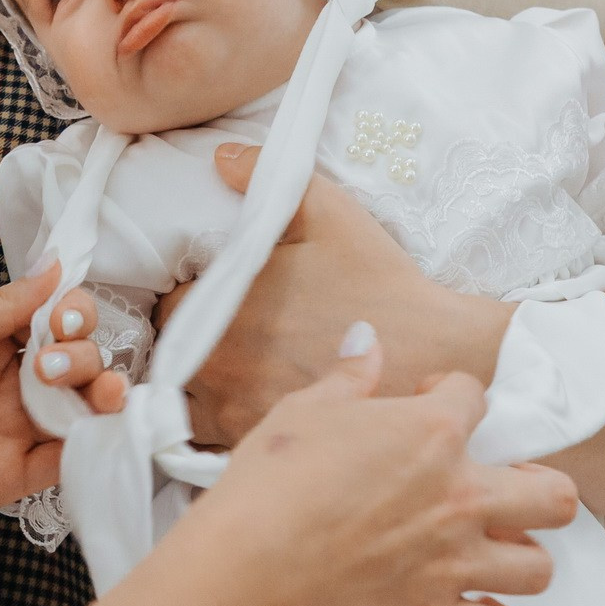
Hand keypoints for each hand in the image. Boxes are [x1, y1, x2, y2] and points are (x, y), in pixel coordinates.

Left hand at [0, 265, 128, 557]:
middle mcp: (4, 383)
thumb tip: (55, 267)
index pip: (51, 319)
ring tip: (101, 392)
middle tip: (50, 363)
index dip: (72, 314)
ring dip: (102, 394)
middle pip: (75, 360)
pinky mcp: (7, 477)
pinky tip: (95, 431)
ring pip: (79, 409)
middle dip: (83, 353)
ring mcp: (8, 430)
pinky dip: (88, 447)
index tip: (65, 316)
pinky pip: (62, 464)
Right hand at [156, 332, 574, 605]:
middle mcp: (458, 497)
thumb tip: (365, 343)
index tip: (432, 402)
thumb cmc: (273, 484)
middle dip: (535, 482)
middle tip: (503, 480)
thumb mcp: (308, 408)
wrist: (252, 558)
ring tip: (495, 544)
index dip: (452, 394)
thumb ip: (350, 375)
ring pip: (538, 567)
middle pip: (552, 493)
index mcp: (432, 434)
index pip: (475, 396)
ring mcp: (453, 561)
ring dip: (521, 554)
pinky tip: (473, 604)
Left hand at [158, 145, 511, 448]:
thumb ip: (263, 178)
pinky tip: (261, 404)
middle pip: (171, 361)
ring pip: (191, 406)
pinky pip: (223, 441)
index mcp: (215, 314)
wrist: (436, 352)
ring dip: (203, 390)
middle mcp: (214, 372)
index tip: (212, 297)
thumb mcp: (324, 211)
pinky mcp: (266, 448)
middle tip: (228, 333)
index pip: (168, 308)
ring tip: (240, 373)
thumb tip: (220, 157)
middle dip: (189, 346)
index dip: (186, 300)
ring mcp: (237, 417)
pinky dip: (230, 425)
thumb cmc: (377, 281)